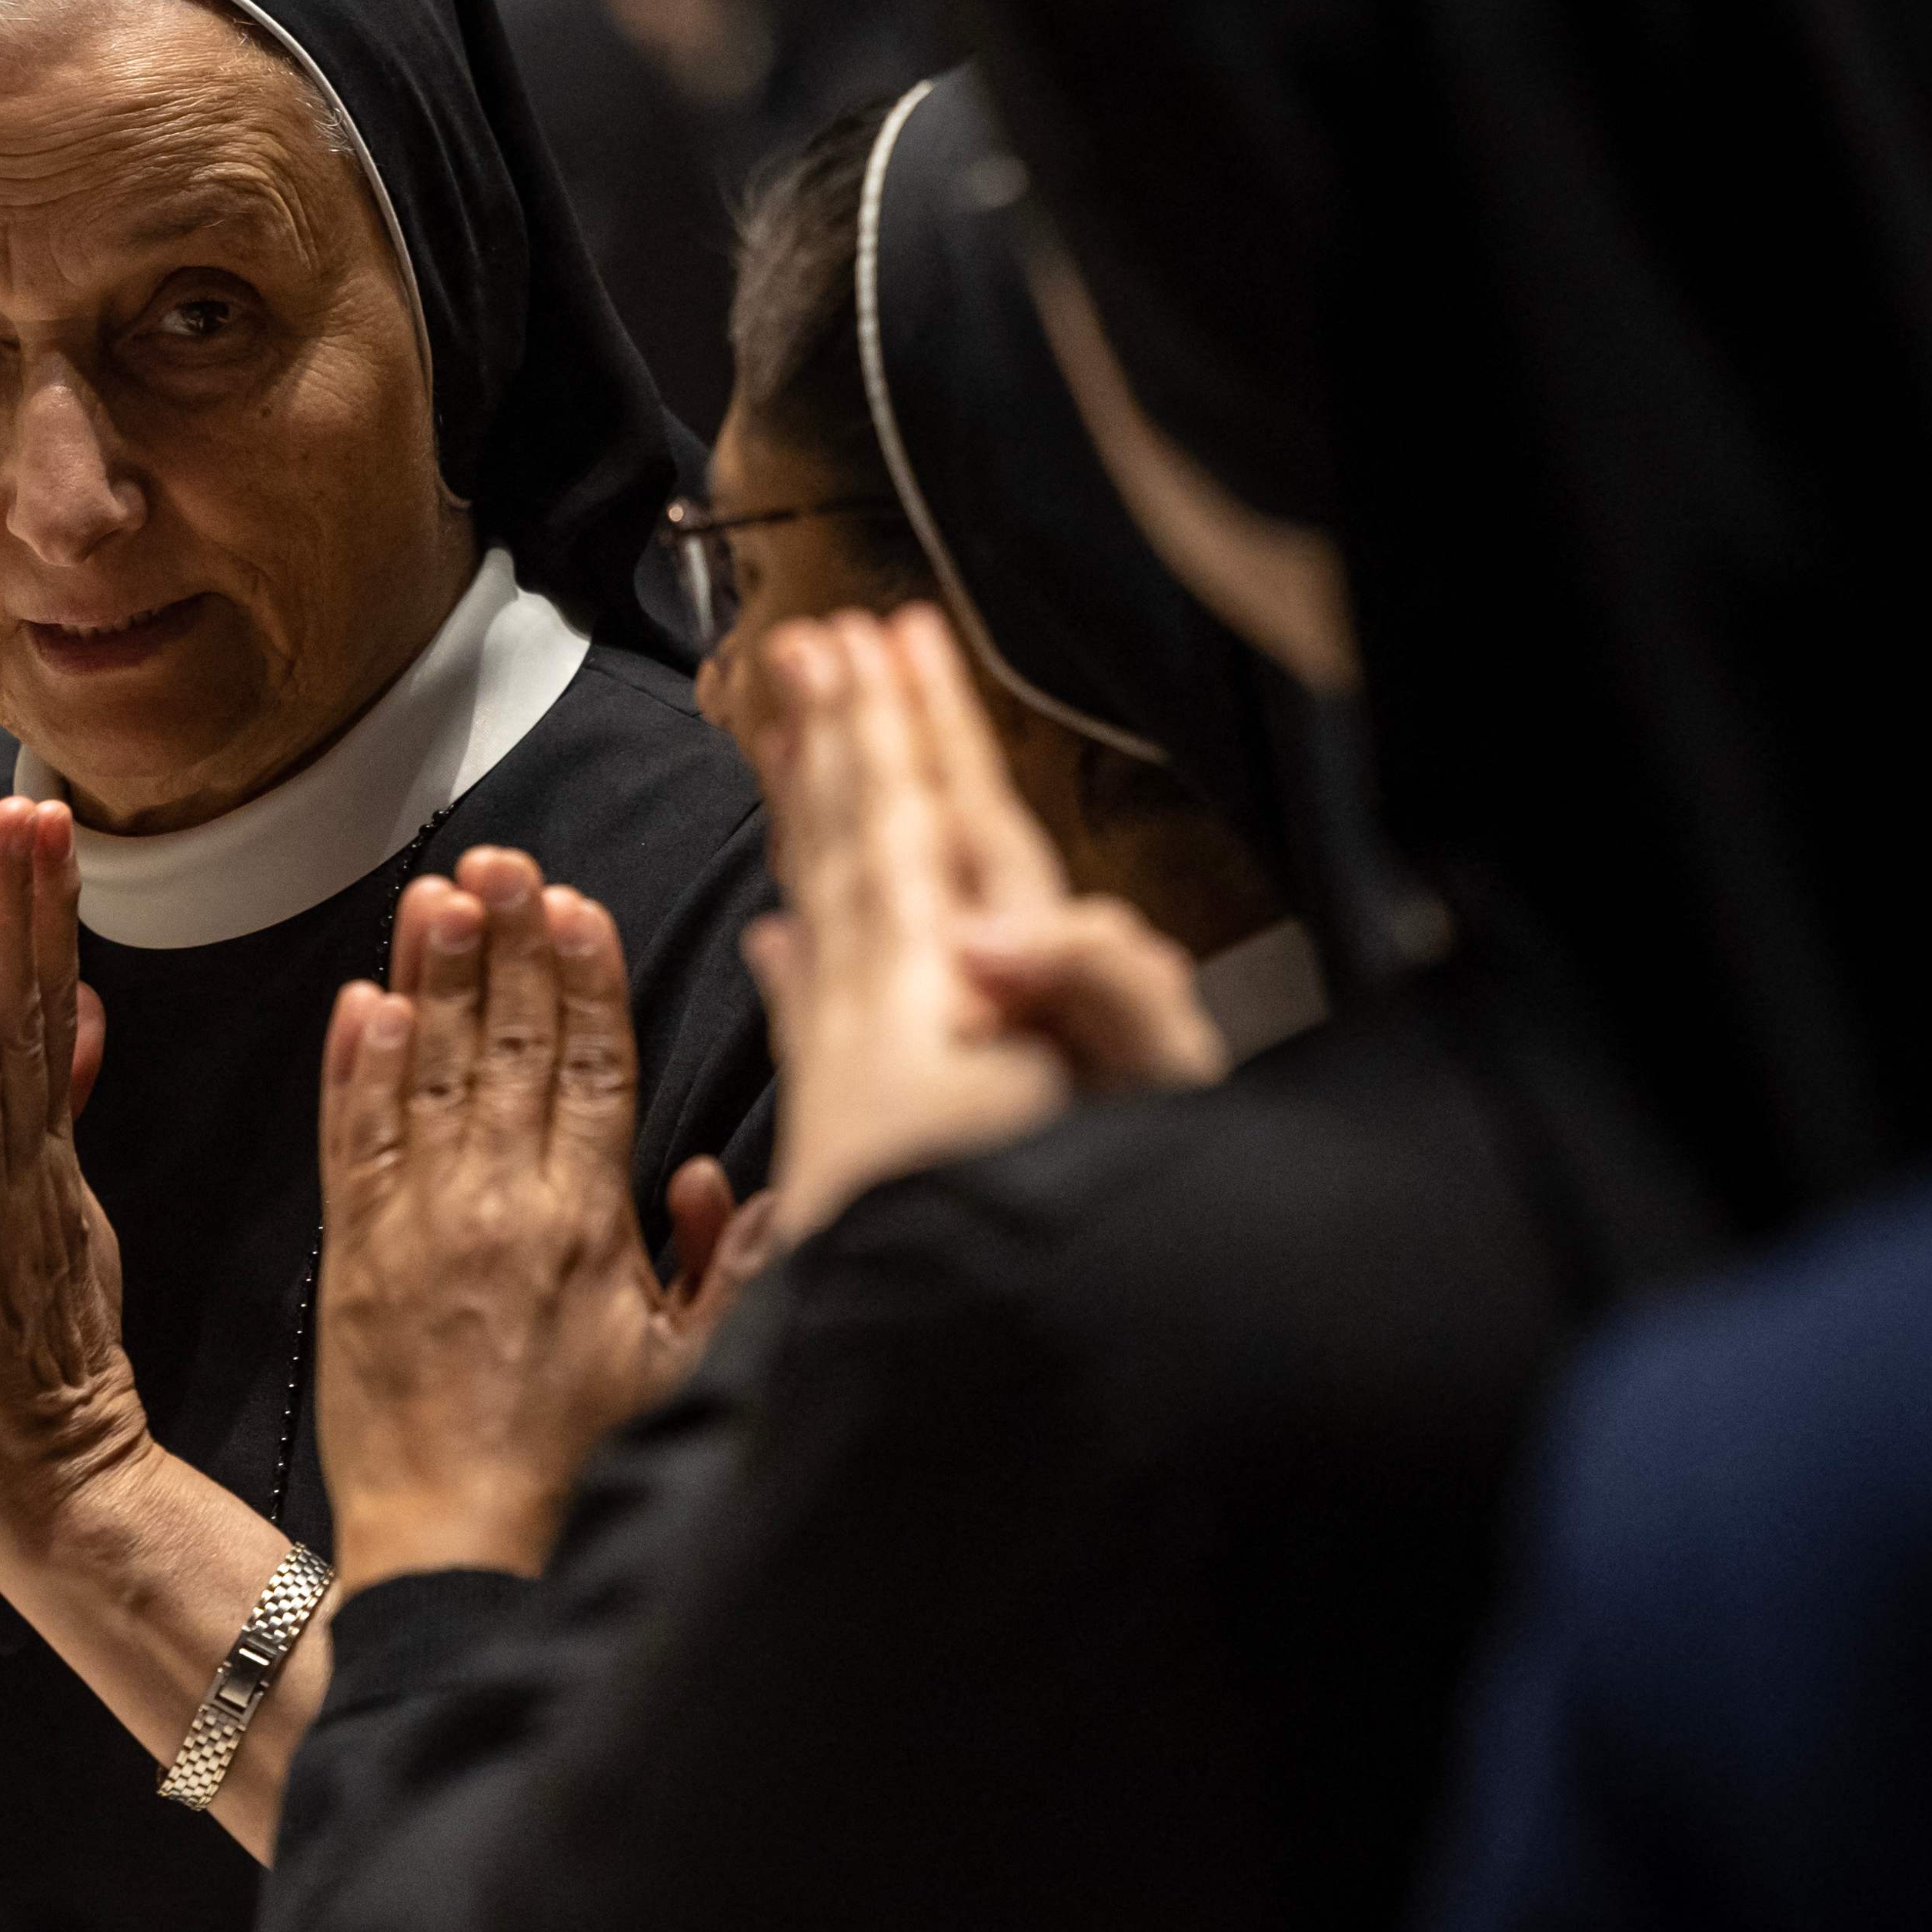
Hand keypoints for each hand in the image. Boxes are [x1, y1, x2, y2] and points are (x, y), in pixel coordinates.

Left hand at [314, 848, 765, 1586]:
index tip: (578, 904)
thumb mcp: (687, 1371)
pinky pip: (351, 1142)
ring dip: (429, 976)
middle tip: (504, 860)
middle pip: (505, 1045)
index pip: (588, 1067)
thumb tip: (718, 1174)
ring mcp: (414, 1229)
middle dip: (508, 943)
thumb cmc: (582, 1471)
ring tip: (436, 892)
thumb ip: (719, 1266)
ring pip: (423, 1072)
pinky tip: (360, 1002)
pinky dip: (353, 1069)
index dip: (583, 979)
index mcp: (586, 1225)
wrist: (460, 1553)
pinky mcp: (348, 1262)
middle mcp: (497, 1207)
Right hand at [747, 607, 1221, 1230]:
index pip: (962, 811)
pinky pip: (840, 999)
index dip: (924, 724)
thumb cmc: (1148, 1181)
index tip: (883, 642)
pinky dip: (804, 957)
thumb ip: (1093, 980)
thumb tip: (977, 937)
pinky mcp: (903, 1102)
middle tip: (807, 643)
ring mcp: (938, 1034)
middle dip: (859, 729)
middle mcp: (979, 980)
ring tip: (778, 730)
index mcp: (1030, 956)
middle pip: (905, 826)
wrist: (1102, 1289)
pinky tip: (777, 935)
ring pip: (864, 893)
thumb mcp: (1154, 1063)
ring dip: (820, 806)